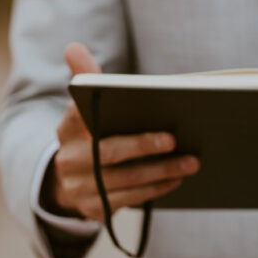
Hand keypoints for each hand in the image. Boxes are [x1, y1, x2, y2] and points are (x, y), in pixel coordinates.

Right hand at [48, 42, 199, 220]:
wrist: (71, 184)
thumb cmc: (90, 138)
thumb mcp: (85, 110)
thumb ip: (86, 78)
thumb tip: (73, 47)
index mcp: (67, 129)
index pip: (80, 114)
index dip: (99, 108)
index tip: (129, 100)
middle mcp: (68, 160)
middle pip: (108, 152)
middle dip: (143, 146)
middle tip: (174, 139)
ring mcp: (79, 188)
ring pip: (124, 180)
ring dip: (160, 171)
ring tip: (190, 162)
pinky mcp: (93, 209)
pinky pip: (128, 200)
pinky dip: (155, 189)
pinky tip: (176, 179)